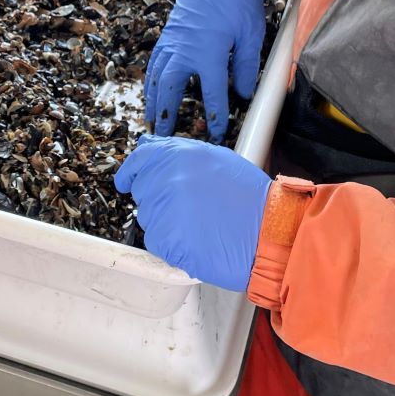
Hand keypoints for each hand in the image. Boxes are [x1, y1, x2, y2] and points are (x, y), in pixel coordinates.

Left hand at [114, 133, 270, 289]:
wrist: (269, 232)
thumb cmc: (251, 199)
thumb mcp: (216, 159)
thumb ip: (180, 154)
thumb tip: (151, 149)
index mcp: (177, 155)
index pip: (139, 159)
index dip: (131, 172)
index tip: (125, 181)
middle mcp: (165, 177)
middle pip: (142, 192)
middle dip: (158, 201)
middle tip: (188, 210)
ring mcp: (163, 209)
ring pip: (149, 219)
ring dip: (167, 224)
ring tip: (200, 225)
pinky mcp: (165, 239)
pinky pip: (156, 243)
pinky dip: (172, 246)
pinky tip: (197, 241)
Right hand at [144, 0, 265, 140]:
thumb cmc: (238, 0)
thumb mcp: (251, 35)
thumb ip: (245, 68)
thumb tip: (243, 94)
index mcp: (208, 53)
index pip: (211, 96)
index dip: (215, 119)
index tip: (217, 137)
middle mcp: (184, 49)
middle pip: (170, 90)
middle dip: (166, 115)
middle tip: (164, 138)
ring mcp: (172, 40)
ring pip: (157, 77)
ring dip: (153, 100)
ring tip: (152, 121)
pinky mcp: (168, 33)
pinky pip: (155, 62)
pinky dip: (151, 80)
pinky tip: (152, 90)